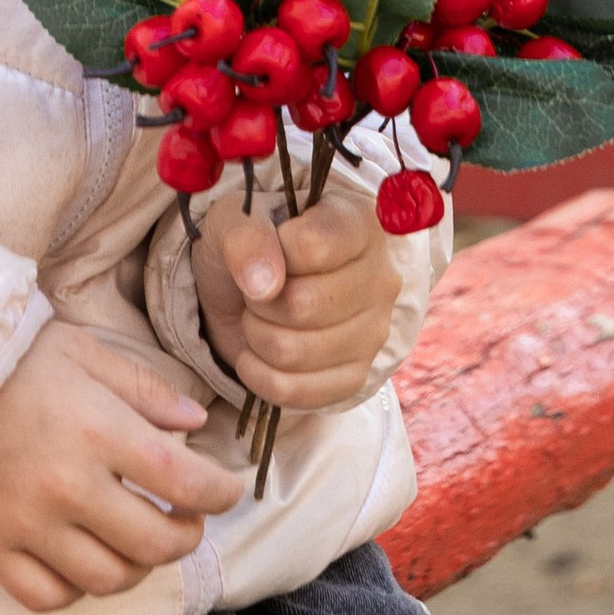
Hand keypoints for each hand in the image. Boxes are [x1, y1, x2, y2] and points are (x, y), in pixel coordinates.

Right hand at [0, 320, 239, 614]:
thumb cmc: (14, 361)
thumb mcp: (86, 354)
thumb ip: (145, 390)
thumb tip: (195, 425)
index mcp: (98, 430)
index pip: (183, 481)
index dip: (219, 493)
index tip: (227, 491)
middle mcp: (66, 485)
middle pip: (153, 543)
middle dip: (186, 536)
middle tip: (187, 521)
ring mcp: (25, 523)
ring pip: (106, 579)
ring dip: (137, 566)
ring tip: (139, 540)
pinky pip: (48, 596)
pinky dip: (76, 589)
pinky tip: (85, 559)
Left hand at [194, 189, 400, 413]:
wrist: (246, 290)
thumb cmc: (249, 244)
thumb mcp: (233, 221)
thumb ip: (246, 238)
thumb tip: (264, 285)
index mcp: (358, 223)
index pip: (314, 246)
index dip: (272, 252)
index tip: (264, 248)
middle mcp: (380, 277)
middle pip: (304, 305)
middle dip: (258, 302)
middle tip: (254, 292)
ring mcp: (373, 331)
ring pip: (296, 351)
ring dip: (256, 337)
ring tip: (258, 319)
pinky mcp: (356, 376)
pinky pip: (299, 393)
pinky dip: (260, 377)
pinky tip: (256, 356)